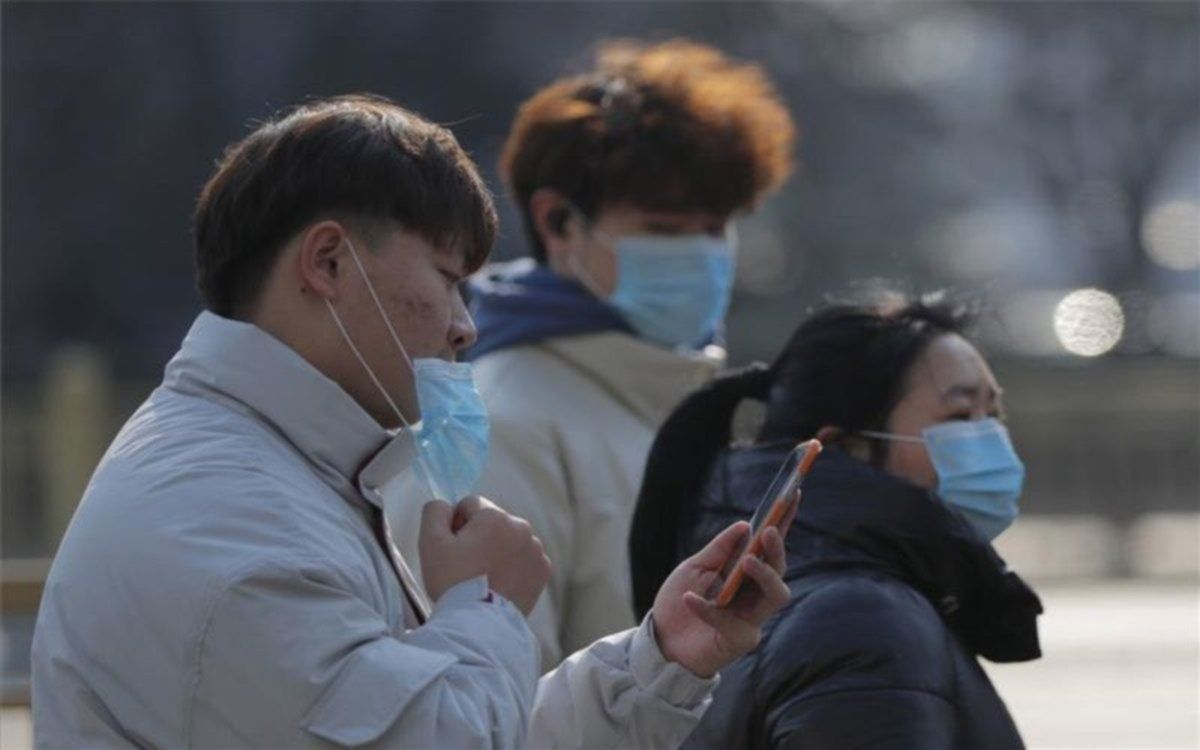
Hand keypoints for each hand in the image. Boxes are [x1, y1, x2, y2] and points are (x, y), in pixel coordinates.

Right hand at [419, 496, 551, 614]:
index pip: (470, 505)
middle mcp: (521, 527)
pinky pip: (524, 559)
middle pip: (492, 522)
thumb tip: (446, 505)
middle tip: (467, 566)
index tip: (453, 548)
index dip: (457, 525)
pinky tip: (500, 584)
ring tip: (483, 577)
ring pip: (509, 540)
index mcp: (494, 516)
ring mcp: (535, 549)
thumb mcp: (430, 543)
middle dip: (479, 537)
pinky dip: (513, 567)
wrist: (480, 625)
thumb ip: (434, 511)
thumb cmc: (453, 582)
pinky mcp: (543, 570)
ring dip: (498, 550)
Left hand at [650, 521, 790, 677]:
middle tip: (768, 532)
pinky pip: (730, 620)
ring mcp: (752, 619)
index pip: (770, 547)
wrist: (660, 639)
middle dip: (777, 550)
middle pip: (780, 571)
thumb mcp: (695, 567)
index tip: (793, 494)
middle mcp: (755, 595)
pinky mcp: (739, 639)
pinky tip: (690, 598)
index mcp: (746, 573)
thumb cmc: (679, 599)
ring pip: (776, 596)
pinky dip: (708, 607)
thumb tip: (745, 525)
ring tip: (747, 561)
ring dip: (764, 575)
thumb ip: (720, 549)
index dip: (785, 522)